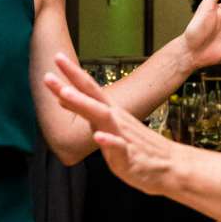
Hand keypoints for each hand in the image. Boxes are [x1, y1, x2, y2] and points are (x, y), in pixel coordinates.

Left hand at [45, 52, 184, 197]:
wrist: (170, 165)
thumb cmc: (135, 146)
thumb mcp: (106, 127)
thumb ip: (85, 112)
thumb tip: (61, 96)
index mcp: (109, 112)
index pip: (89, 89)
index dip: (73, 73)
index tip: (57, 56)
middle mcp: (115, 119)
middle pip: (91, 97)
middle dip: (70, 83)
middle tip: (51, 70)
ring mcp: (123, 136)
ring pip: (103, 117)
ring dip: (84, 104)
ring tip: (65, 93)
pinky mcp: (131, 156)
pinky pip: (120, 148)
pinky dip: (109, 141)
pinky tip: (98, 136)